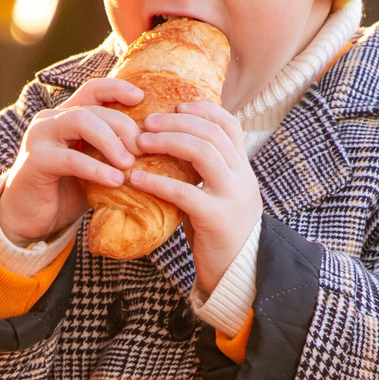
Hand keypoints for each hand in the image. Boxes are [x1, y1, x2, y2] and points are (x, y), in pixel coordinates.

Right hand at [0, 78, 143, 244]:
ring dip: (110, 141)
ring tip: (129, 163)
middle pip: (93, 108)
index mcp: (65, 116)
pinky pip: (71, 158)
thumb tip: (153, 148)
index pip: (92, 90)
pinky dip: (96, 168)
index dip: (117, 88)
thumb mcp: (93, 166)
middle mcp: (50, 119)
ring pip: (80, 121)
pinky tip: (115, 181)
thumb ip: (112, 153)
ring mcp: (40, 137)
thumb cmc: (65, 192)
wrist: (27, 219)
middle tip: (142, 148)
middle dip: (123, 125)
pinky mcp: (35, 160)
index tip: (140, 98)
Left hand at [122, 102, 259, 295]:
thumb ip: (203, 174)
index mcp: (242, 169)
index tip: (175, 104)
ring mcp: (232, 196)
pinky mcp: (216, 218)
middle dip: (175, 122)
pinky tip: (136, 179)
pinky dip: (157, 182)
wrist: (239, 274)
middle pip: (211, 133)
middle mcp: (241, 177)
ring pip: (203, 152)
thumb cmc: (219, 235)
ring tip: (139, 142)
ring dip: (167, 141)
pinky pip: (184, 192)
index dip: (202, 109)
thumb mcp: (218, 196)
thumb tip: (169, 148)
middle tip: (145, 122)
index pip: (229, 124)